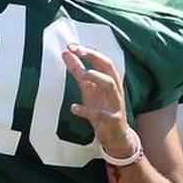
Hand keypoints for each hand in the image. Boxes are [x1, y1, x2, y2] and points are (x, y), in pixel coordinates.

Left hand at [62, 44, 135, 159]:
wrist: (116, 136)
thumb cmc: (102, 109)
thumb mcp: (88, 89)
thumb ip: (78, 72)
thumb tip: (66, 53)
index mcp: (109, 80)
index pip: (102, 60)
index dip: (89, 51)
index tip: (72, 46)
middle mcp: (114, 89)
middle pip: (109, 67)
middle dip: (94, 57)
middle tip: (78, 51)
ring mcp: (114, 104)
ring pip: (110, 85)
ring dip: (97, 77)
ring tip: (83, 74)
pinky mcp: (111, 120)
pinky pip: (99, 114)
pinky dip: (86, 110)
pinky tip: (74, 108)